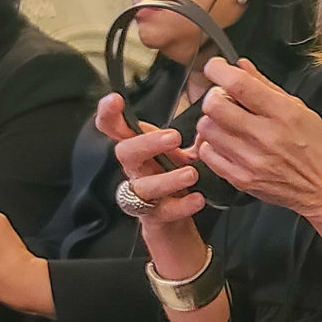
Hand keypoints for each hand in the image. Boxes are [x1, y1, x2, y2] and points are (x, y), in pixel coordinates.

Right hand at [97, 94, 207, 229]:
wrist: (174, 222)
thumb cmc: (173, 179)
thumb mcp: (182, 155)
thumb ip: (195, 139)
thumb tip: (213, 122)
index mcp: (139, 149)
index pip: (114, 128)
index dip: (108, 114)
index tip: (115, 99)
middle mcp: (135, 170)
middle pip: (124, 152)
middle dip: (147, 143)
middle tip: (174, 137)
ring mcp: (142, 195)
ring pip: (143, 186)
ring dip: (168, 179)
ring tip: (191, 174)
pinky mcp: (154, 217)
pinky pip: (164, 211)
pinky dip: (182, 205)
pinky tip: (197, 199)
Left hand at [194, 58, 321, 218]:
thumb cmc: (316, 147)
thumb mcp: (299, 108)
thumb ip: (266, 85)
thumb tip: (240, 65)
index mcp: (282, 113)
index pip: (238, 85)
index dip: (218, 70)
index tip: (215, 67)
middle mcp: (265, 136)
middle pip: (215, 106)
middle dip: (214, 96)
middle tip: (223, 99)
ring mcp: (250, 160)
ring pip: (207, 129)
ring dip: (212, 121)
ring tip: (226, 123)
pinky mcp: (241, 179)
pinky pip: (207, 154)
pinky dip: (210, 144)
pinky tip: (225, 142)